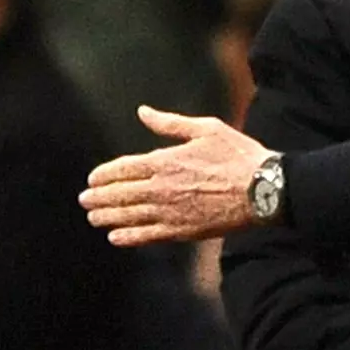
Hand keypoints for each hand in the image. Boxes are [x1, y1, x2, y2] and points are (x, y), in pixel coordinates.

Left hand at [79, 106, 273, 245]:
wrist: (264, 190)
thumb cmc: (238, 155)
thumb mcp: (206, 129)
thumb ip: (170, 124)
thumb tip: (142, 112)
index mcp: (165, 161)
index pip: (122, 169)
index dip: (103, 175)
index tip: (92, 179)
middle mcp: (161, 188)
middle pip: (119, 194)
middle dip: (98, 198)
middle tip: (85, 200)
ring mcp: (170, 211)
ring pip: (127, 216)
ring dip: (106, 217)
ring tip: (94, 218)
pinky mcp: (181, 231)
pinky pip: (146, 236)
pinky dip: (127, 237)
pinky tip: (116, 237)